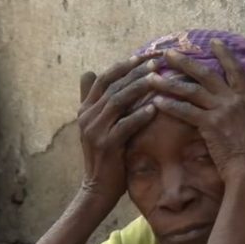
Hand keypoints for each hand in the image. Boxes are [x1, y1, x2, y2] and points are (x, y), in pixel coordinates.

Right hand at [77, 53, 160, 206]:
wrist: (97, 188)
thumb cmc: (105, 156)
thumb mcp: (97, 127)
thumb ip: (96, 102)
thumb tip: (90, 73)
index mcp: (85, 108)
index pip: (105, 78)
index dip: (125, 64)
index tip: (147, 55)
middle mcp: (87, 116)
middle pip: (113, 85)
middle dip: (136, 70)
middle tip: (158, 61)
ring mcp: (95, 130)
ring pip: (118, 101)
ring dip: (139, 87)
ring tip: (159, 78)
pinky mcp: (106, 145)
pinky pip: (124, 125)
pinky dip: (139, 115)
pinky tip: (154, 108)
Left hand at [148, 39, 244, 186]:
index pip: (235, 70)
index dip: (225, 54)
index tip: (213, 41)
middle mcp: (232, 100)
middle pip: (206, 74)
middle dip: (185, 62)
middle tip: (168, 53)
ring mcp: (221, 110)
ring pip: (191, 91)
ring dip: (169, 83)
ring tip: (152, 77)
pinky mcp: (209, 124)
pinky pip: (186, 111)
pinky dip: (170, 106)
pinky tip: (156, 102)